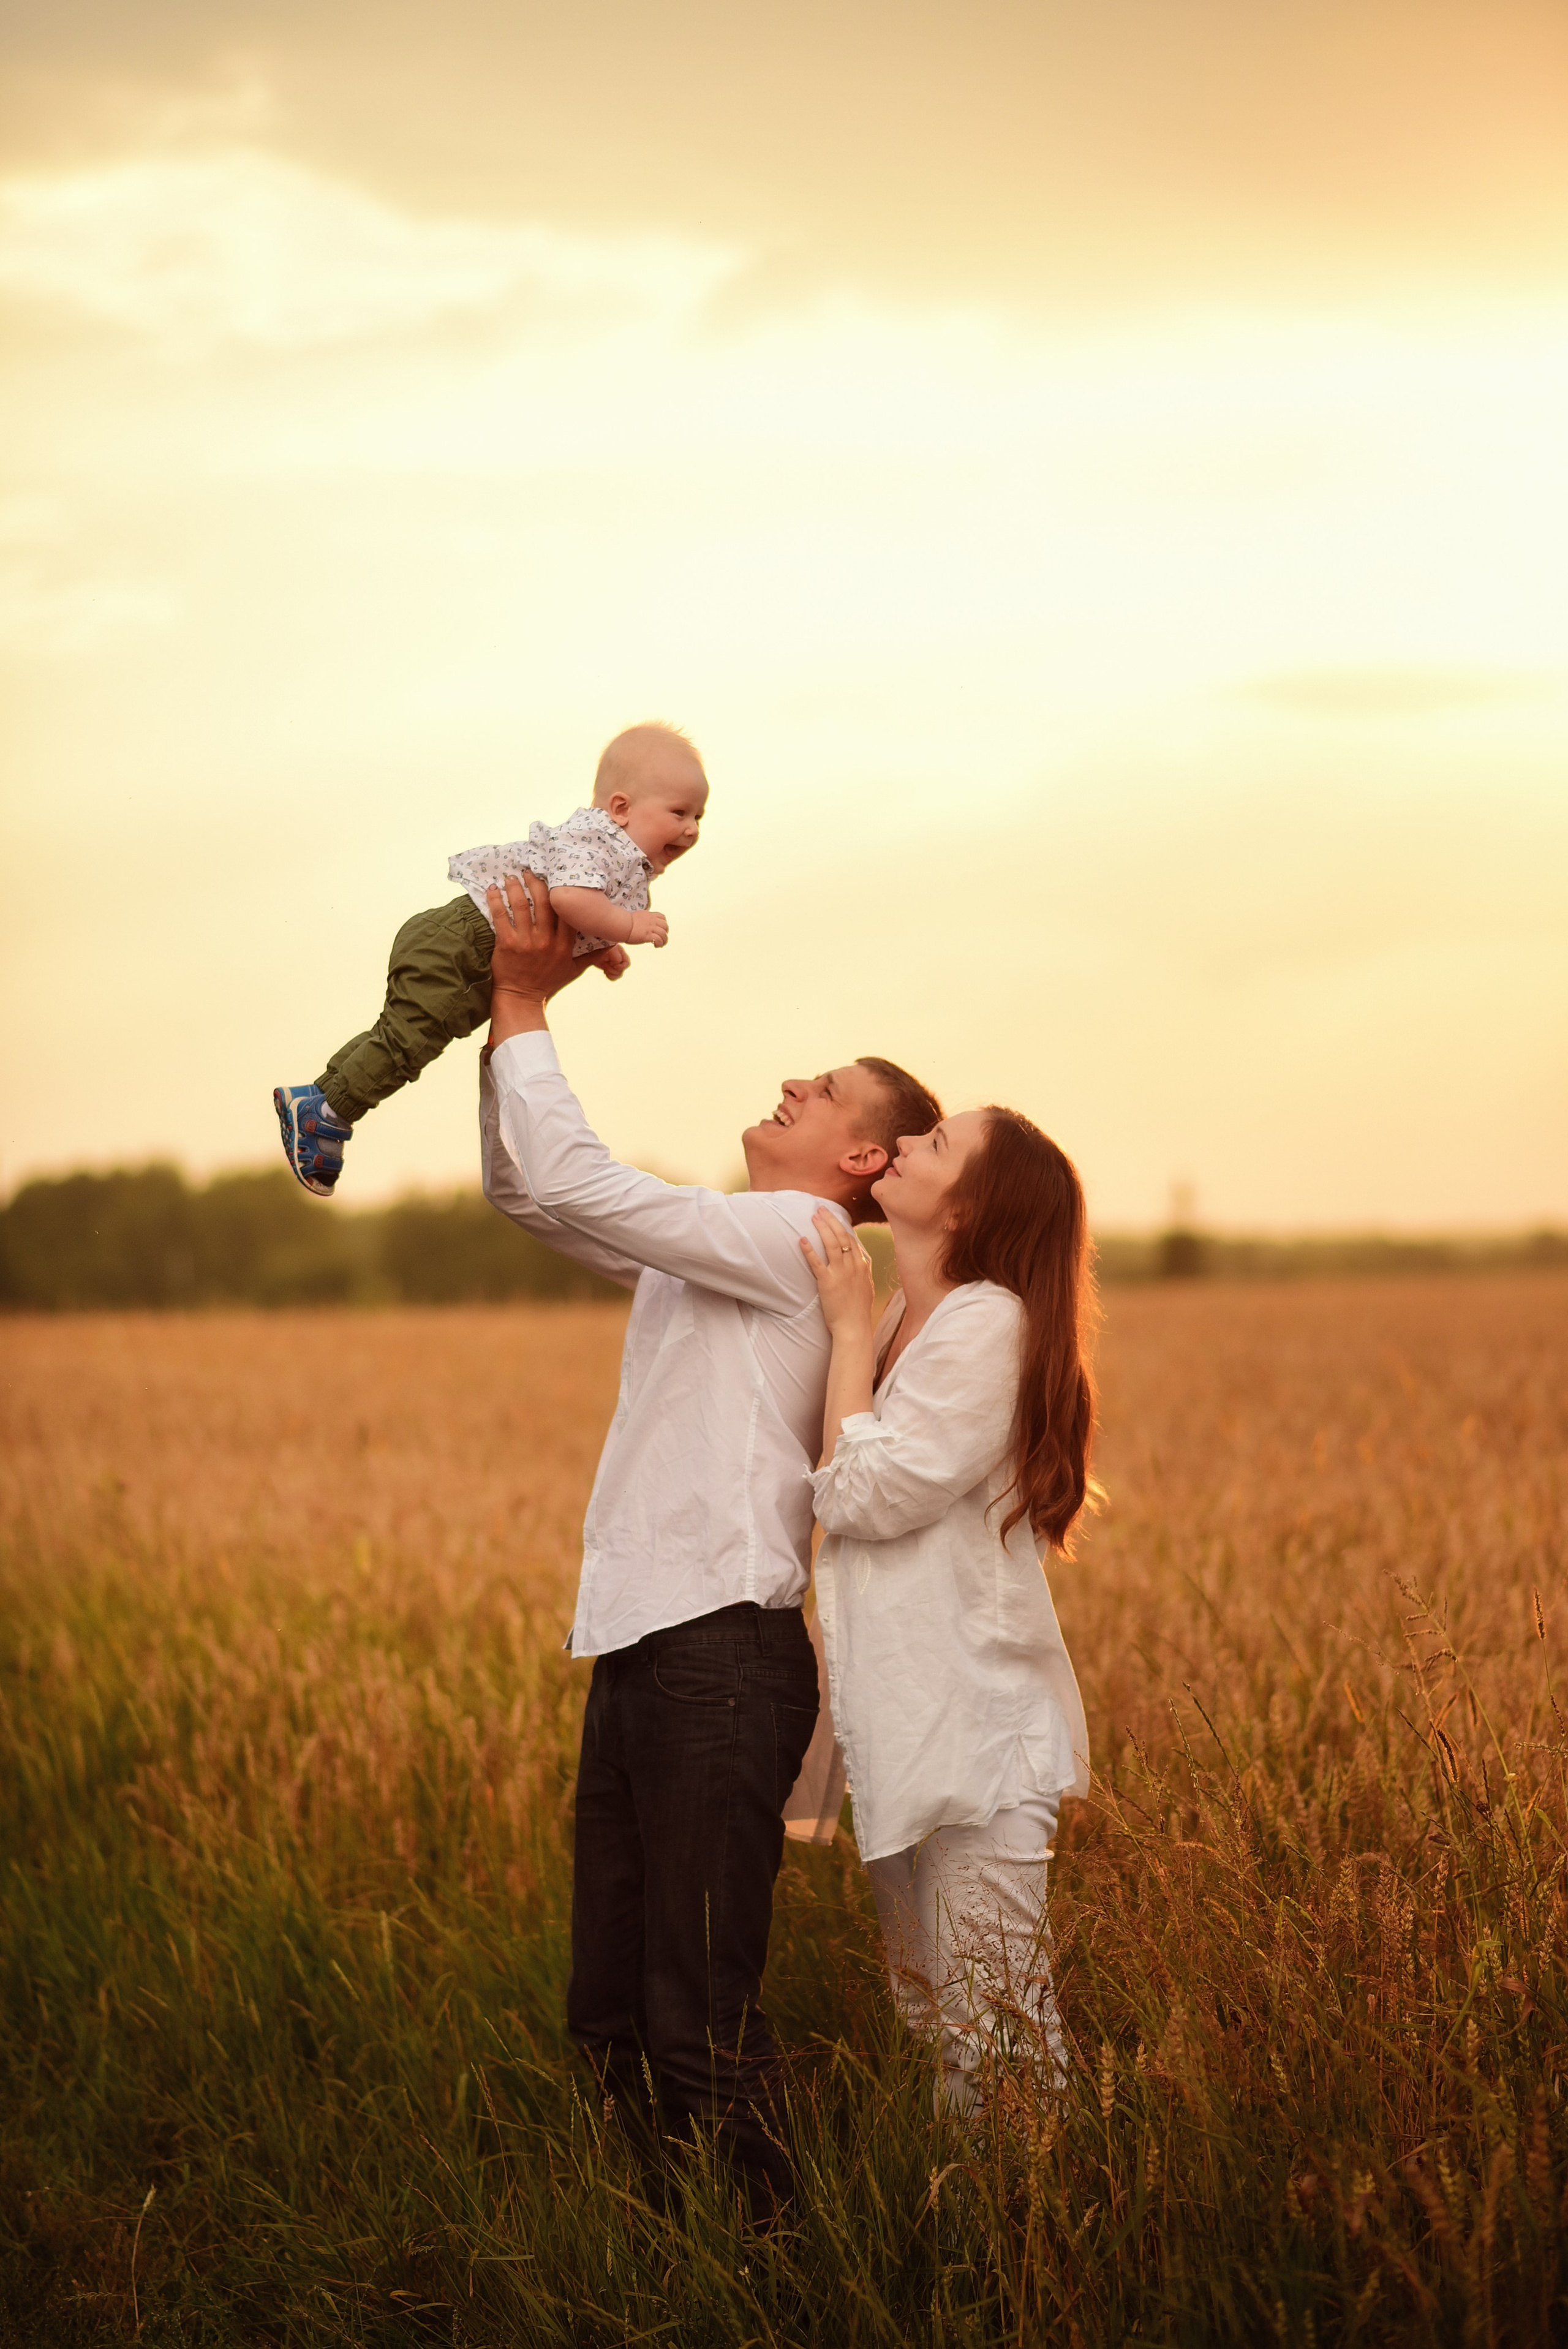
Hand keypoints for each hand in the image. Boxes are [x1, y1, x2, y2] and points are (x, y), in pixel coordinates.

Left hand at [485, 872, 592, 1043]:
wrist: (521, 998)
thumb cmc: (547, 982)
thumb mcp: (574, 970)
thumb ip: (592, 956)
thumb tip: (613, 944)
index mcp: (564, 945)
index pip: (567, 913)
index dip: (563, 893)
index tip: (556, 878)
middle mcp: (547, 941)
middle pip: (545, 903)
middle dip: (536, 882)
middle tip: (529, 870)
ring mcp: (526, 942)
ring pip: (522, 906)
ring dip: (515, 887)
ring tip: (511, 876)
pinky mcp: (506, 944)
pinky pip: (501, 917)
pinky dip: (496, 901)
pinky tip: (492, 889)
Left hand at [596, 945, 630, 980]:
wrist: (591, 955)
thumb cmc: (599, 950)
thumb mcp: (609, 951)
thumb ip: (616, 958)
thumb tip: (618, 965)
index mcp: (621, 953)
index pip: (627, 964)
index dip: (621, 967)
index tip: (613, 965)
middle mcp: (620, 959)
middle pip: (622, 970)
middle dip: (612, 969)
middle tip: (605, 964)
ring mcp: (617, 965)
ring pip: (619, 975)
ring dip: (610, 973)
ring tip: (605, 968)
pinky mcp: (612, 970)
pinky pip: (614, 977)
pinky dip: (610, 976)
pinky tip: (605, 972)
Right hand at [628, 910, 668, 946]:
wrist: (621, 924)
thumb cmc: (625, 923)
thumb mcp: (637, 917)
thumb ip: (642, 920)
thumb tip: (641, 925)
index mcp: (649, 915)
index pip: (662, 917)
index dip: (663, 924)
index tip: (661, 929)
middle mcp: (651, 921)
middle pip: (665, 926)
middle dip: (665, 933)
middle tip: (662, 938)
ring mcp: (650, 928)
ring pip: (663, 934)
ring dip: (664, 940)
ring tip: (660, 944)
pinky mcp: (647, 935)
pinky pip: (658, 940)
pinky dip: (659, 943)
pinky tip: (655, 946)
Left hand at [798, 1207, 875, 1337]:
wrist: (854, 1327)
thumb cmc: (859, 1312)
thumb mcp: (867, 1288)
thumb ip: (864, 1273)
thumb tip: (863, 1263)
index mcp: (862, 1267)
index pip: (852, 1240)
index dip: (842, 1227)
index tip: (834, 1218)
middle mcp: (853, 1266)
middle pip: (842, 1236)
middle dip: (831, 1220)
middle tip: (821, 1209)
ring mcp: (841, 1273)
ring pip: (831, 1243)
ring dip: (822, 1228)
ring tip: (813, 1216)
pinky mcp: (828, 1282)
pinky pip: (817, 1262)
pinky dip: (809, 1250)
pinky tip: (802, 1239)